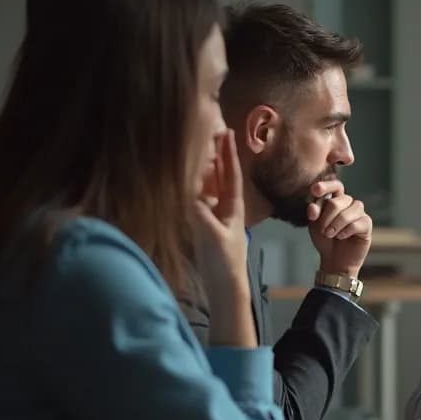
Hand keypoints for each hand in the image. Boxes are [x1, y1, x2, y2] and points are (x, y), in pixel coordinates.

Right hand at [190, 130, 249, 299]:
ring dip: (205, 169)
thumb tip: (189, 196)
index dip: (228, 154)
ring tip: (199, 149)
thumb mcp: (214, 237)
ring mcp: (214, 217)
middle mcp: (225, 209)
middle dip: (218, 156)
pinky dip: (194, 188)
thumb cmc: (225, 263)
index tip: (227, 133)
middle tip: (213, 132)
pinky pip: (199, 201)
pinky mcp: (203, 227)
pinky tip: (187, 179)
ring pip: (210, 187)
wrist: (225, 287)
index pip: (231, 176)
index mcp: (233, 208)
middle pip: (221, 177)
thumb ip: (202, 216)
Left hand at [306, 180, 372, 276]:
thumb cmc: (325, 238)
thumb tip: (313, 207)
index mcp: (336, 198)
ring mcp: (359, 213)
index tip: (315, 190)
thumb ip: (314, 212)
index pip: (335, 185)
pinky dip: (346, 231)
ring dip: (336, 225)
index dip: (326, 186)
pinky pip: (357, 223)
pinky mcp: (367, 224)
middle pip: (337, 201)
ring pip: (348, 212)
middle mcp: (349, 203)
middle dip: (326, 217)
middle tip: (323, 230)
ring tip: (331, 234)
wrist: (335, 259)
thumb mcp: (314, 223)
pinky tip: (341, 237)